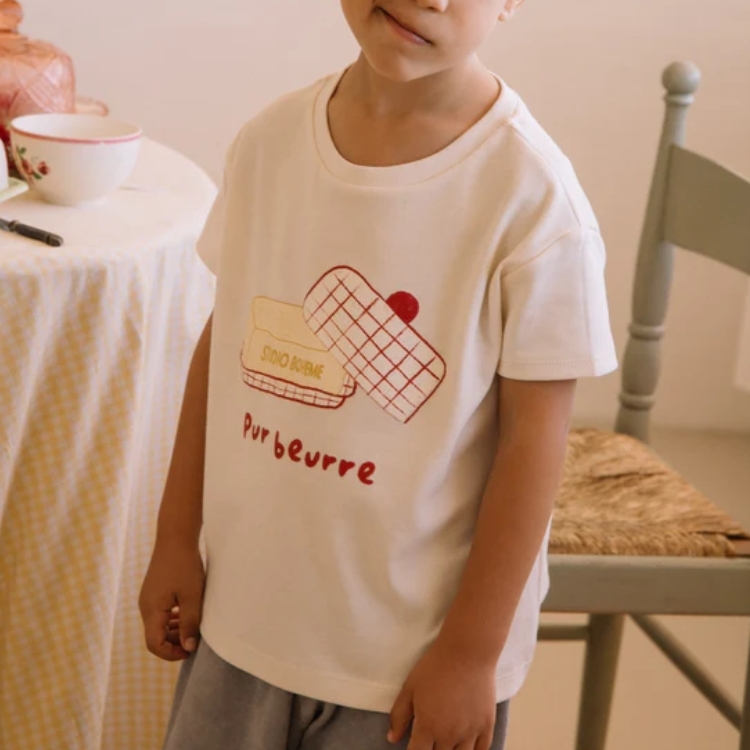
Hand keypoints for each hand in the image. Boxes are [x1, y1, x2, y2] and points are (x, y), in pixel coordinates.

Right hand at [138, 534, 204, 660]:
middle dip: (174, 643)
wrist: (175, 537)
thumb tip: (188, 648)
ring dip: (175, 631)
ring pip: (159, 624)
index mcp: (151, 610)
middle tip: (195, 640)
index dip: (171, 654)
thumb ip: (190, 623)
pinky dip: (173, 619)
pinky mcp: (154, 591)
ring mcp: (148, 598)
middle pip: (155, 636)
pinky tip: (188, 614)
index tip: (190, 651)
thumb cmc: (185, 565)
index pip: (154, 645)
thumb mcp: (192, 596)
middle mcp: (145, 606)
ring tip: (194, 628)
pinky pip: (160, 613)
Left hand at [388, 640, 496, 749]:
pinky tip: (465, 747)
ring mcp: (470, 732)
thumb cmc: (436, 666)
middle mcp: (449, 735)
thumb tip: (392, 738)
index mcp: (428, 726)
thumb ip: (399, 715)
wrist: (467, 652)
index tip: (414, 745)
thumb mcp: (410, 687)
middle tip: (430, 740)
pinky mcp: (486, 725)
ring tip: (446, 744)